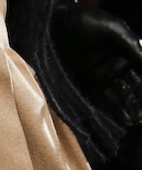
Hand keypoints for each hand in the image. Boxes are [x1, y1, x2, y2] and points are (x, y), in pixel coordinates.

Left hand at [53, 1, 141, 124]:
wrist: (60, 27)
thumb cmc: (89, 23)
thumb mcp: (114, 32)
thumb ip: (132, 47)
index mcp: (130, 53)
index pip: (141, 73)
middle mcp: (119, 68)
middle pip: (133, 88)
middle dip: (138, 102)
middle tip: (141, 118)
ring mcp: (105, 78)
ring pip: (120, 97)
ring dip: (128, 109)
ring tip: (134, 120)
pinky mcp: (90, 86)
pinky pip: (102, 101)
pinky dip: (111, 110)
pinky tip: (120, 119)